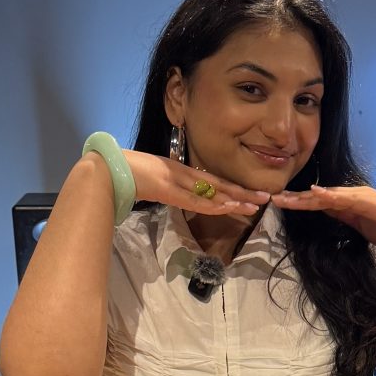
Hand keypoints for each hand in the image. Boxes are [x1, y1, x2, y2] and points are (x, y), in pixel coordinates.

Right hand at [123, 150, 270, 215]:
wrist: (110, 168)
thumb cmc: (128, 173)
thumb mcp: (155, 181)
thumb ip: (170, 187)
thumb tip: (182, 195)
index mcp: (181, 172)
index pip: (213, 182)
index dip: (233, 188)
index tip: (251, 194)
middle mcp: (183, 174)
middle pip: (218, 185)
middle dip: (242, 193)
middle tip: (264, 198)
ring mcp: (176, 180)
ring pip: (210, 191)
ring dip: (233, 199)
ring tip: (253, 204)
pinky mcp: (168, 187)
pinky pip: (193, 199)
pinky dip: (211, 203)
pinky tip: (226, 206)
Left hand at [271, 182, 375, 251]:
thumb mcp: (359, 227)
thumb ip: (343, 218)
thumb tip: (326, 214)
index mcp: (349, 202)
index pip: (319, 202)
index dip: (299, 202)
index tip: (280, 204)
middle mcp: (353, 194)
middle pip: (318, 196)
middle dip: (295, 198)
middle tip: (273, 198)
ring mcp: (361, 196)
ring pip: (327, 196)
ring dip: (305, 197)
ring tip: (286, 198)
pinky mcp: (369, 201)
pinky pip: (346, 198)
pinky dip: (330, 196)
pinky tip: (315, 194)